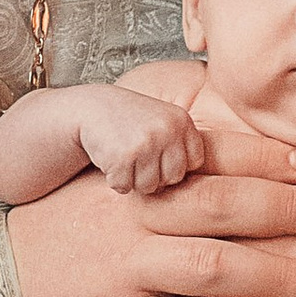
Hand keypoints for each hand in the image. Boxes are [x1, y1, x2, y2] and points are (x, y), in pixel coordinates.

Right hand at [9, 155, 295, 296]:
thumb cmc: (55, 242)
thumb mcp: (96, 192)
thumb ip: (152, 179)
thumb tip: (222, 166)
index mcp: (128, 181)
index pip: (207, 159)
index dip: (265, 160)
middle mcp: (131, 220)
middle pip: (225, 207)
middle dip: (291, 211)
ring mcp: (125, 272)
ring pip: (218, 268)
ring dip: (281, 276)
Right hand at [77, 83, 205, 195]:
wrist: (91, 108)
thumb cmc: (129, 119)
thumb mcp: (163, 121)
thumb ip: (182, 145)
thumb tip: (204, 188)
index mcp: (181, 121)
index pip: (194, 163)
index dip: (174, 164)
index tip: (158, 154)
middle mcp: (167, 130)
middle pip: (173, 178)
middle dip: (154, 175)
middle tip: (137, 156)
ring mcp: (145, 143)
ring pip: (148, 187)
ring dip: (133, 179)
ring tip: (124, 156)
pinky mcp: (123, 157)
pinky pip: (124, 187)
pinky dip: (114, 179)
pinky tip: (110, 159)